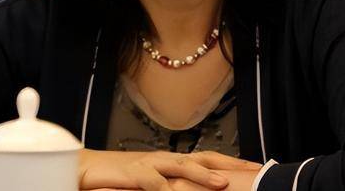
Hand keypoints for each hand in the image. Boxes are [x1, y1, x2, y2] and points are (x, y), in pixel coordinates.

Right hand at [79, 149, 260, 190]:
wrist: (86, 169)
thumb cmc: (118, 179)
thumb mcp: (150, 184)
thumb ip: (172, 186)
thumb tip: (198, 190)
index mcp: (171, 162)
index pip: (208, 158)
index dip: (232, 162)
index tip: (258, 167)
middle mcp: (164, 160)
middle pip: (202, 157)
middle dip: (228, 164)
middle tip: (255, 170)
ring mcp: (148, 165)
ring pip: (180, 167)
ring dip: (202, 174)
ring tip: (221, 182)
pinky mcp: (132, 174)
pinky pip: (152, 182)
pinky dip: (166, 190)